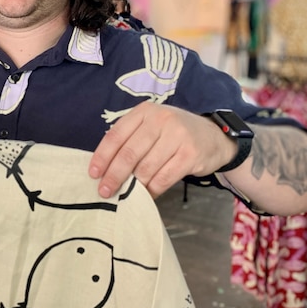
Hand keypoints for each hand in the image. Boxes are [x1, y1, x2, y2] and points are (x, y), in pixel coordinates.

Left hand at [88, 102, 235, 198]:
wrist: (213, 136)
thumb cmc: (174, 133)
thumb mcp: (152, 125)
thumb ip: (131, 138)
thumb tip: (105, 166)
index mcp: (145, 111)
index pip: (116, 135)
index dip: (102, 156)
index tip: (93, 173)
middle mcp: (161, 120)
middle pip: (129, 153)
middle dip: (114, 175)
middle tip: (104, 191)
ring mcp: (177, 136)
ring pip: (146, 168)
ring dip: (133, 186)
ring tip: (125, 195)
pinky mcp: (190, 155)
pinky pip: (164, 178)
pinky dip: (152, 190)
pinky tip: (146, 196)